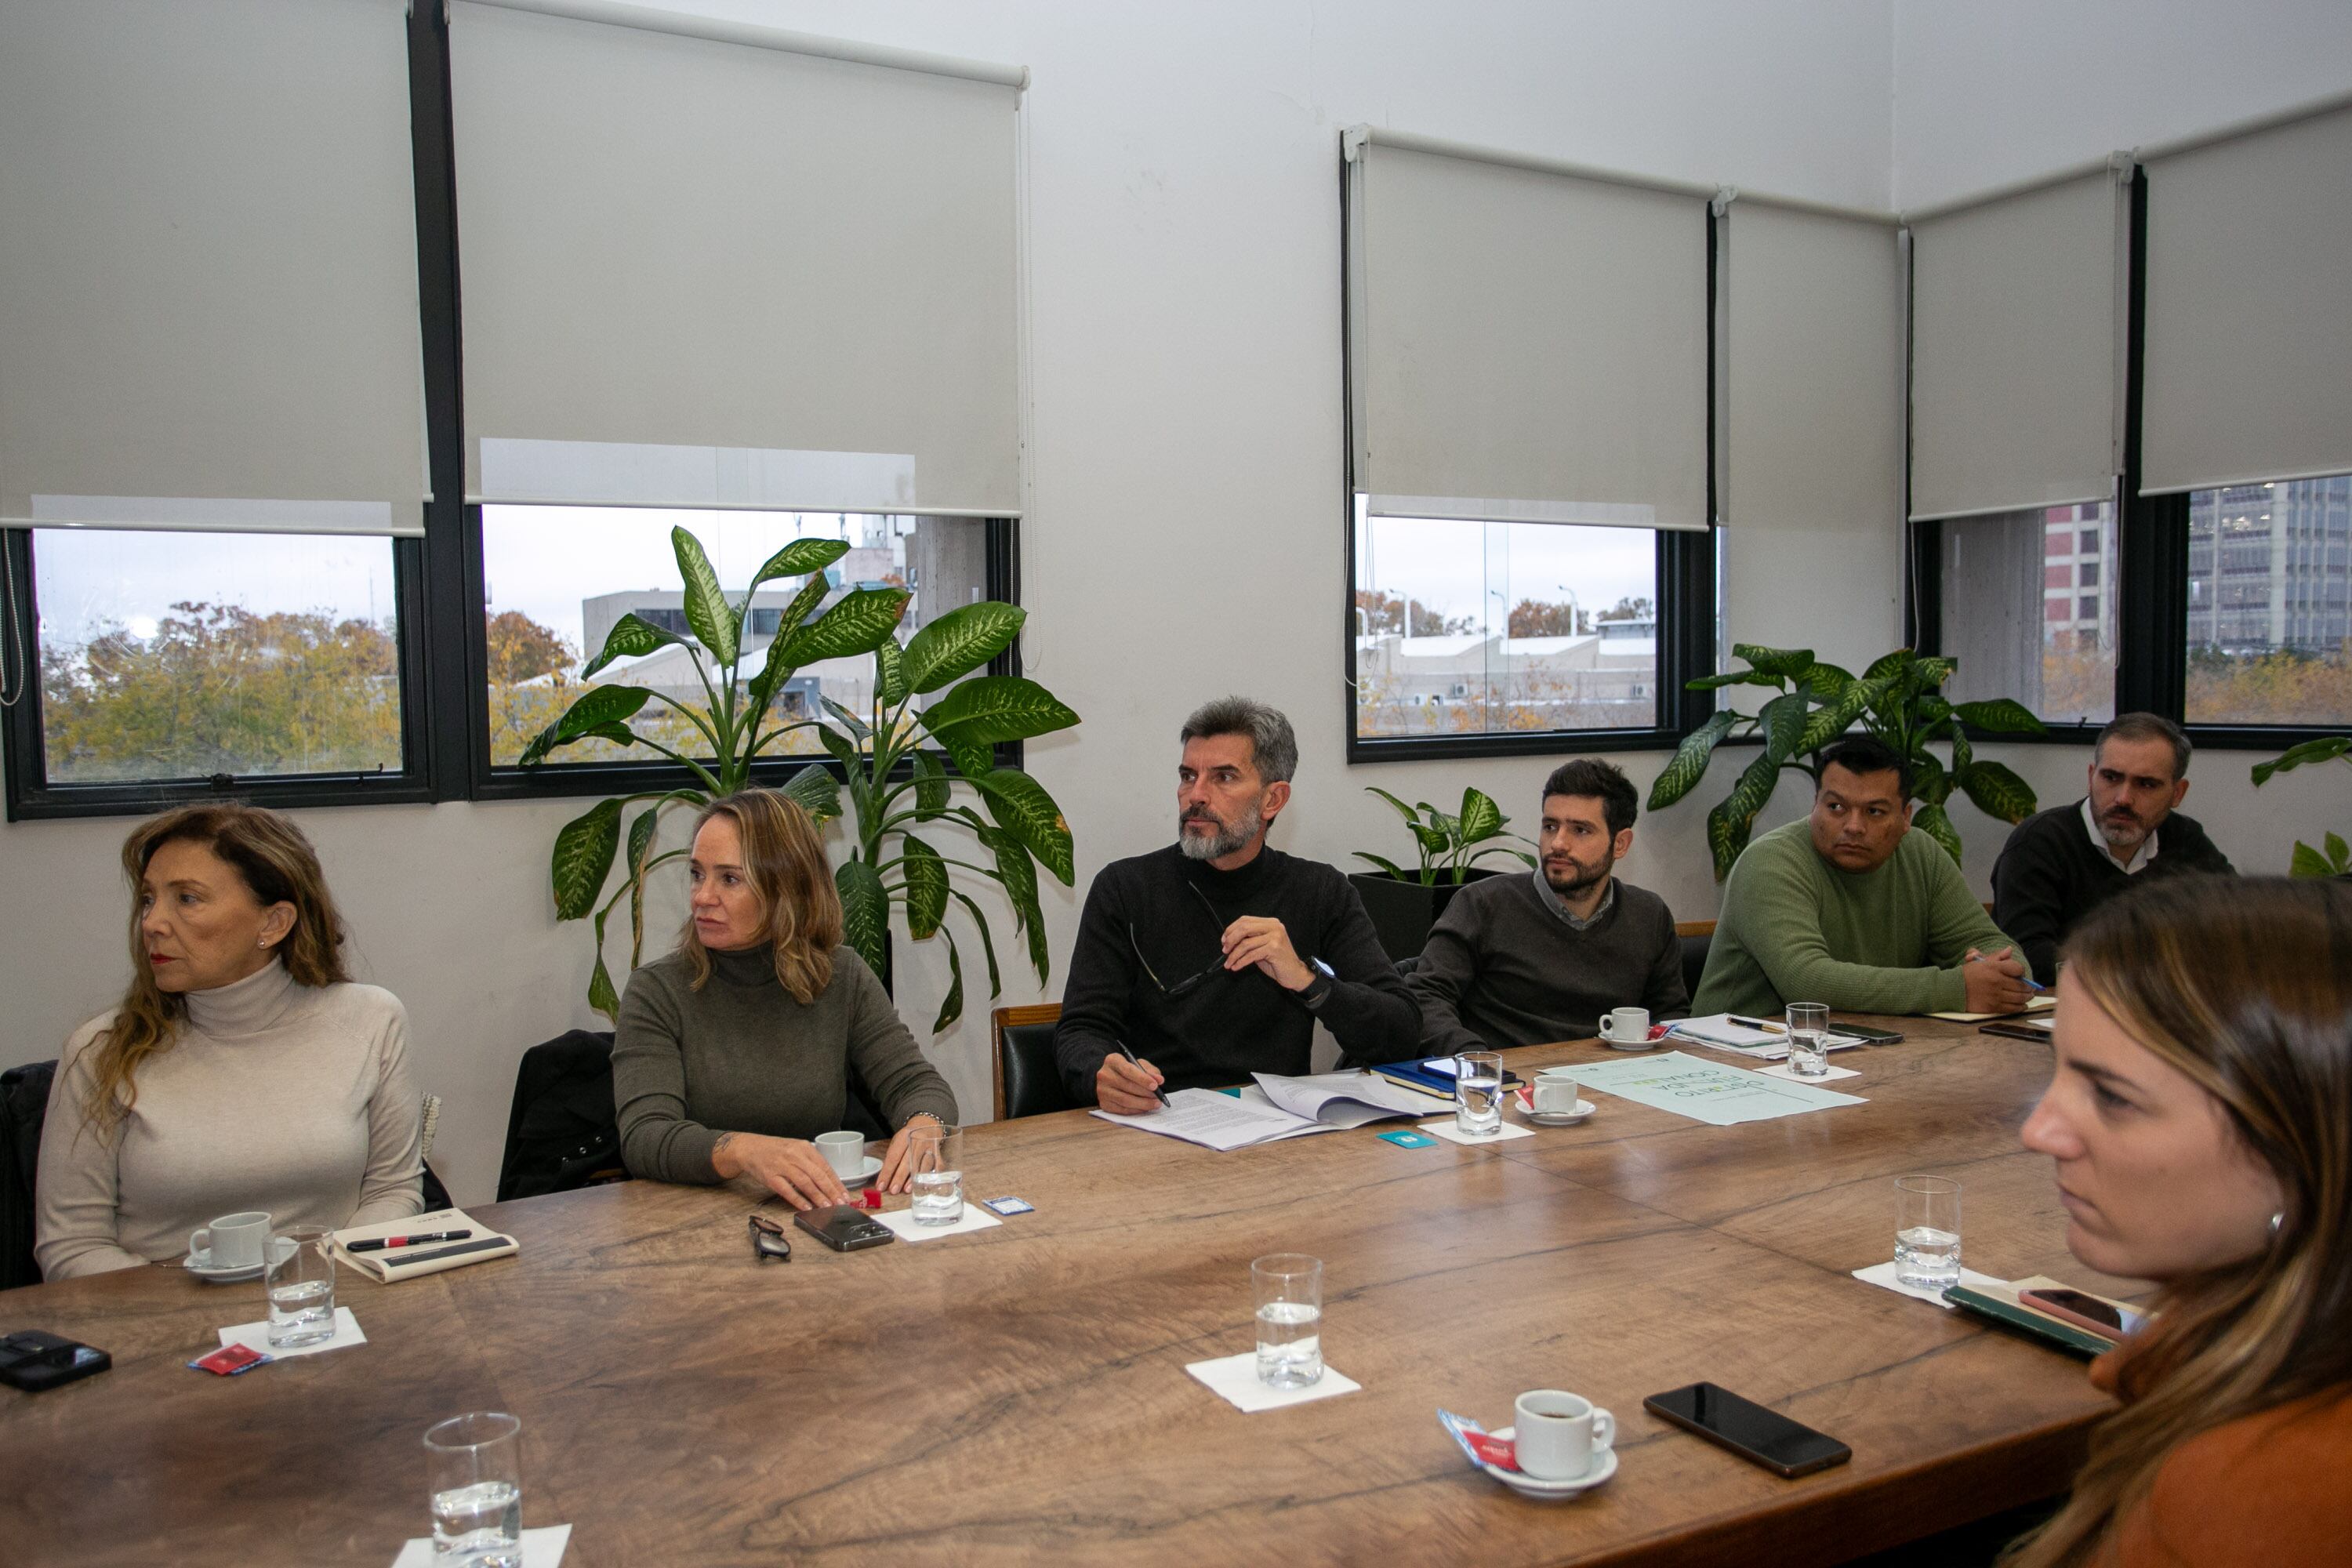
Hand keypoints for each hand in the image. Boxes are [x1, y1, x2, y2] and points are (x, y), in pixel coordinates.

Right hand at [709, 1132, 848, 1210]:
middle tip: (840, 1204)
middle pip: (818, 1175)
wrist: (750, 1148)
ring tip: (827, 1207)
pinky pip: (786, 1190)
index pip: (825, 1167)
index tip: (845, 1195)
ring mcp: (782, 1166)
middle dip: (831, 1191)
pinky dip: (798, 1200)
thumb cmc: (776, 1150)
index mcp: (804, 1147)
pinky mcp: (770, 1177)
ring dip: (817, 1197)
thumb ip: (811, 1162)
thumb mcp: (796, 1149)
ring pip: (804, 1183)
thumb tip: (829, 1183)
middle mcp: (795, 1155)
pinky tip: (806, 1208)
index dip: (836, 1183)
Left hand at [877, 1114, 945, 1193]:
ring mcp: (930, 1146)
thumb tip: (886, 1178)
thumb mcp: (898, 1141)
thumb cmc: (909, 1136)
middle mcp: (918, 1140)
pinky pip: (936, 1166)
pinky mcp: (939, 1152)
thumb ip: (893, 1156)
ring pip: (922, 1164)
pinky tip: (925, 1185)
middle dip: (899, 1178)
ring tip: (907, 1190)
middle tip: (893, 1190)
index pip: (893, 1156)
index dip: (887, 1172)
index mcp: (904, 1136)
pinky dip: (931, 1176)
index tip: (881, 1185)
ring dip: (914, 1179)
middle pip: (908, 1161)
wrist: (927, 1124)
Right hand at [1095, 1051, 1164, 1113]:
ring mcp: (1102, 1090)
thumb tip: (1159, 1080)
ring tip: (1155, 1103)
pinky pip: (1122, 1109)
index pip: (1128, 1070)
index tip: (1155, 1085)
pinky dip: (1136, 1110)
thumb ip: (1150, 1071)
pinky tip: (1145, 1108)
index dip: (1142, 1079)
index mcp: (1112, 1061)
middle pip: (1127, 1086)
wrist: (1111, 1078)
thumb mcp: (1139, 1065)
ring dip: (1143, 1103)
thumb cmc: (1128, 1070)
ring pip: (1125, 1100)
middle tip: (1158, 1097)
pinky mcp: (1104, 1103)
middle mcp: (1104, 1075)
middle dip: (1145, 1093)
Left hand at [1220, 915, 1311, 989]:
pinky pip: (1251, 955)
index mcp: (1270, 923)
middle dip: (1231, 940)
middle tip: (1224, 950)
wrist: (1295, 973)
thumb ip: (1250, 939)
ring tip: (1229, 963)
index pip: (1245, 920)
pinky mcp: (1274, 949)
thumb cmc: (1278, 960)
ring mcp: (1275, 937)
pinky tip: (1236, 967)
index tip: (1224, 940)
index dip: (1231, 929)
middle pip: (1244, 928)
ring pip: (1246, 943)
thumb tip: (1229, 940)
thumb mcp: (1262, 945)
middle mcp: (1274, 927)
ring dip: (1234, 955)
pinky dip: (1240, 962)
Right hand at [1961, 946, 2035, 1014]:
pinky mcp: (1993, 1007)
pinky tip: (2022, 1005)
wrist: (1952, 989)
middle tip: (2031, 988)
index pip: (2018, 968)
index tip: (2021, 975)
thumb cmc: (1967, 974)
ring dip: (2026, 997)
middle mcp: (1996, 981)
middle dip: (2028, 987)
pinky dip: (2020, 1007)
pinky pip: (2012, 1008)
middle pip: (2021, 985)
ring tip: (2028, 996)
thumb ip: (1997, 956)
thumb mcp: (1980, 962)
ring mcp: (1995, 995)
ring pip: (2019, 998)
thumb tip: (2010, 950)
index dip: (2021, 972)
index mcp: (1994, 967)